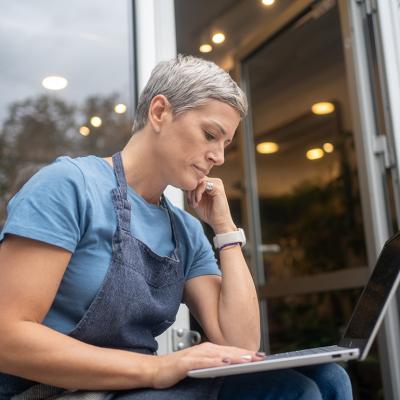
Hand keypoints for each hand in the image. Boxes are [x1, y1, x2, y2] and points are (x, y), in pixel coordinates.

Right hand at [151, 342, 265, 388]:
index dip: (246, 353)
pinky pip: (203, 362)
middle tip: (261, 357)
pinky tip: (225, 364)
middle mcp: (204, 349)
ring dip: (234, 357)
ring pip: (219, 355)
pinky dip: (215, 362)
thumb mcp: (200, 365)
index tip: (262, 356)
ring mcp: (195, 354)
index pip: (231, 351)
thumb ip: (214, 364)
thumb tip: (231, 367)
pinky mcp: (186, 362)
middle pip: (228, 351)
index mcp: (208, 349)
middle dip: (245, 354)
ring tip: (249, 359)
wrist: (154, 369)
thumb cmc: (177, 368)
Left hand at [186, 178, 235, 233]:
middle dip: (190, 191)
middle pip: (196, 179)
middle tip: (190, 202)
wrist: (219, 222)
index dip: (188, 189)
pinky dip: (198, 193)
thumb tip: (182, 184)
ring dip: (193, 193)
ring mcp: (217, 183)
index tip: (189, 200)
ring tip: (194, 203)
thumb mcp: (196, 200)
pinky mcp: (218, 187)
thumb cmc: (209, 213)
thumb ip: (191, 191)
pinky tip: (198, 201)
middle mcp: (214, 181)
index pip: (195, 179)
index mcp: (210, 183)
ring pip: (198, 181)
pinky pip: (203, 184)